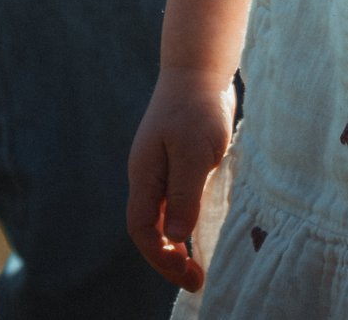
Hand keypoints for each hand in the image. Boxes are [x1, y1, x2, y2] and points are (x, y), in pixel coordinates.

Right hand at [125, 70, 237, 291]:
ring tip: (200, 264)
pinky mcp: (179, 161)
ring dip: (178, 243)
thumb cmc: (198, 107)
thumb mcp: (194, 151)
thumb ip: (185, 193)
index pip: (144, 229)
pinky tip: (203, 230)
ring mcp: (162, 168)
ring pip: (164, 216)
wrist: (199, 68)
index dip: (162, 258)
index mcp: (144, 175)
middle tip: (198, 278)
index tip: (189, 275)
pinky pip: (177, 201)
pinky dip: (186, 221)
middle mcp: (148, 176)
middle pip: (150, 228)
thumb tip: (177, 237)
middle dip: (169, 258)